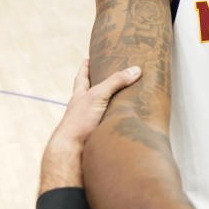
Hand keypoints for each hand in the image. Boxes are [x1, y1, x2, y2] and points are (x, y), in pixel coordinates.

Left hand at [39, 59, 141, 192]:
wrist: (72, 151)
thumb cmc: (78, 122)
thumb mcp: (97, 96)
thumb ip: (116, 82)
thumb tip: (135, 69)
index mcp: (80, 94)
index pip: (82, 75)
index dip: (86, 65)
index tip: (91, 57)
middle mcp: (83, 106)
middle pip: (92, 91)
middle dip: (101, 83)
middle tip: (113, 75)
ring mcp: (90, 120)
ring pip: (102, 107)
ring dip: (111, 103)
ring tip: (126, 96)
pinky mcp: (97, 133)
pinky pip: (109, 122)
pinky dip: (116, 118)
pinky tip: (124, 119)